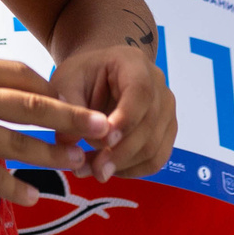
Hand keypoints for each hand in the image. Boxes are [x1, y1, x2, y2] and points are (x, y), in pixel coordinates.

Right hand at [0, 55, 110, 206]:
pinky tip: (34, 196)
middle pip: (34, 104)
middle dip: (72, 117)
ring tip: (78, 163)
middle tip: (101, 126)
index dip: (48, 87)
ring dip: (52, 154)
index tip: (65, 98)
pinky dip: (16, 186)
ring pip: (20, 142)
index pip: (22, 73)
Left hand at [50, 41, 175, 181]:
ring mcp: (166, 110)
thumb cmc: (84, 74)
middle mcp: (158, 86)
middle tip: (91, 169)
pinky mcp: (165, 132)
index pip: (140, 93)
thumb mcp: (67, 82)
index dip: (125, 120)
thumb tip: (68, 144)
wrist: (101, 74)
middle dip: (120, 153)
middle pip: (149, 126)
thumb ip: (68, 109)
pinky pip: (155, 159)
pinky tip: (108, 169)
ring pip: (153, 148)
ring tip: (91, 170)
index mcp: (135, 64)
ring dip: (122, 166)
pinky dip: (131, 170)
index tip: (103, 142)